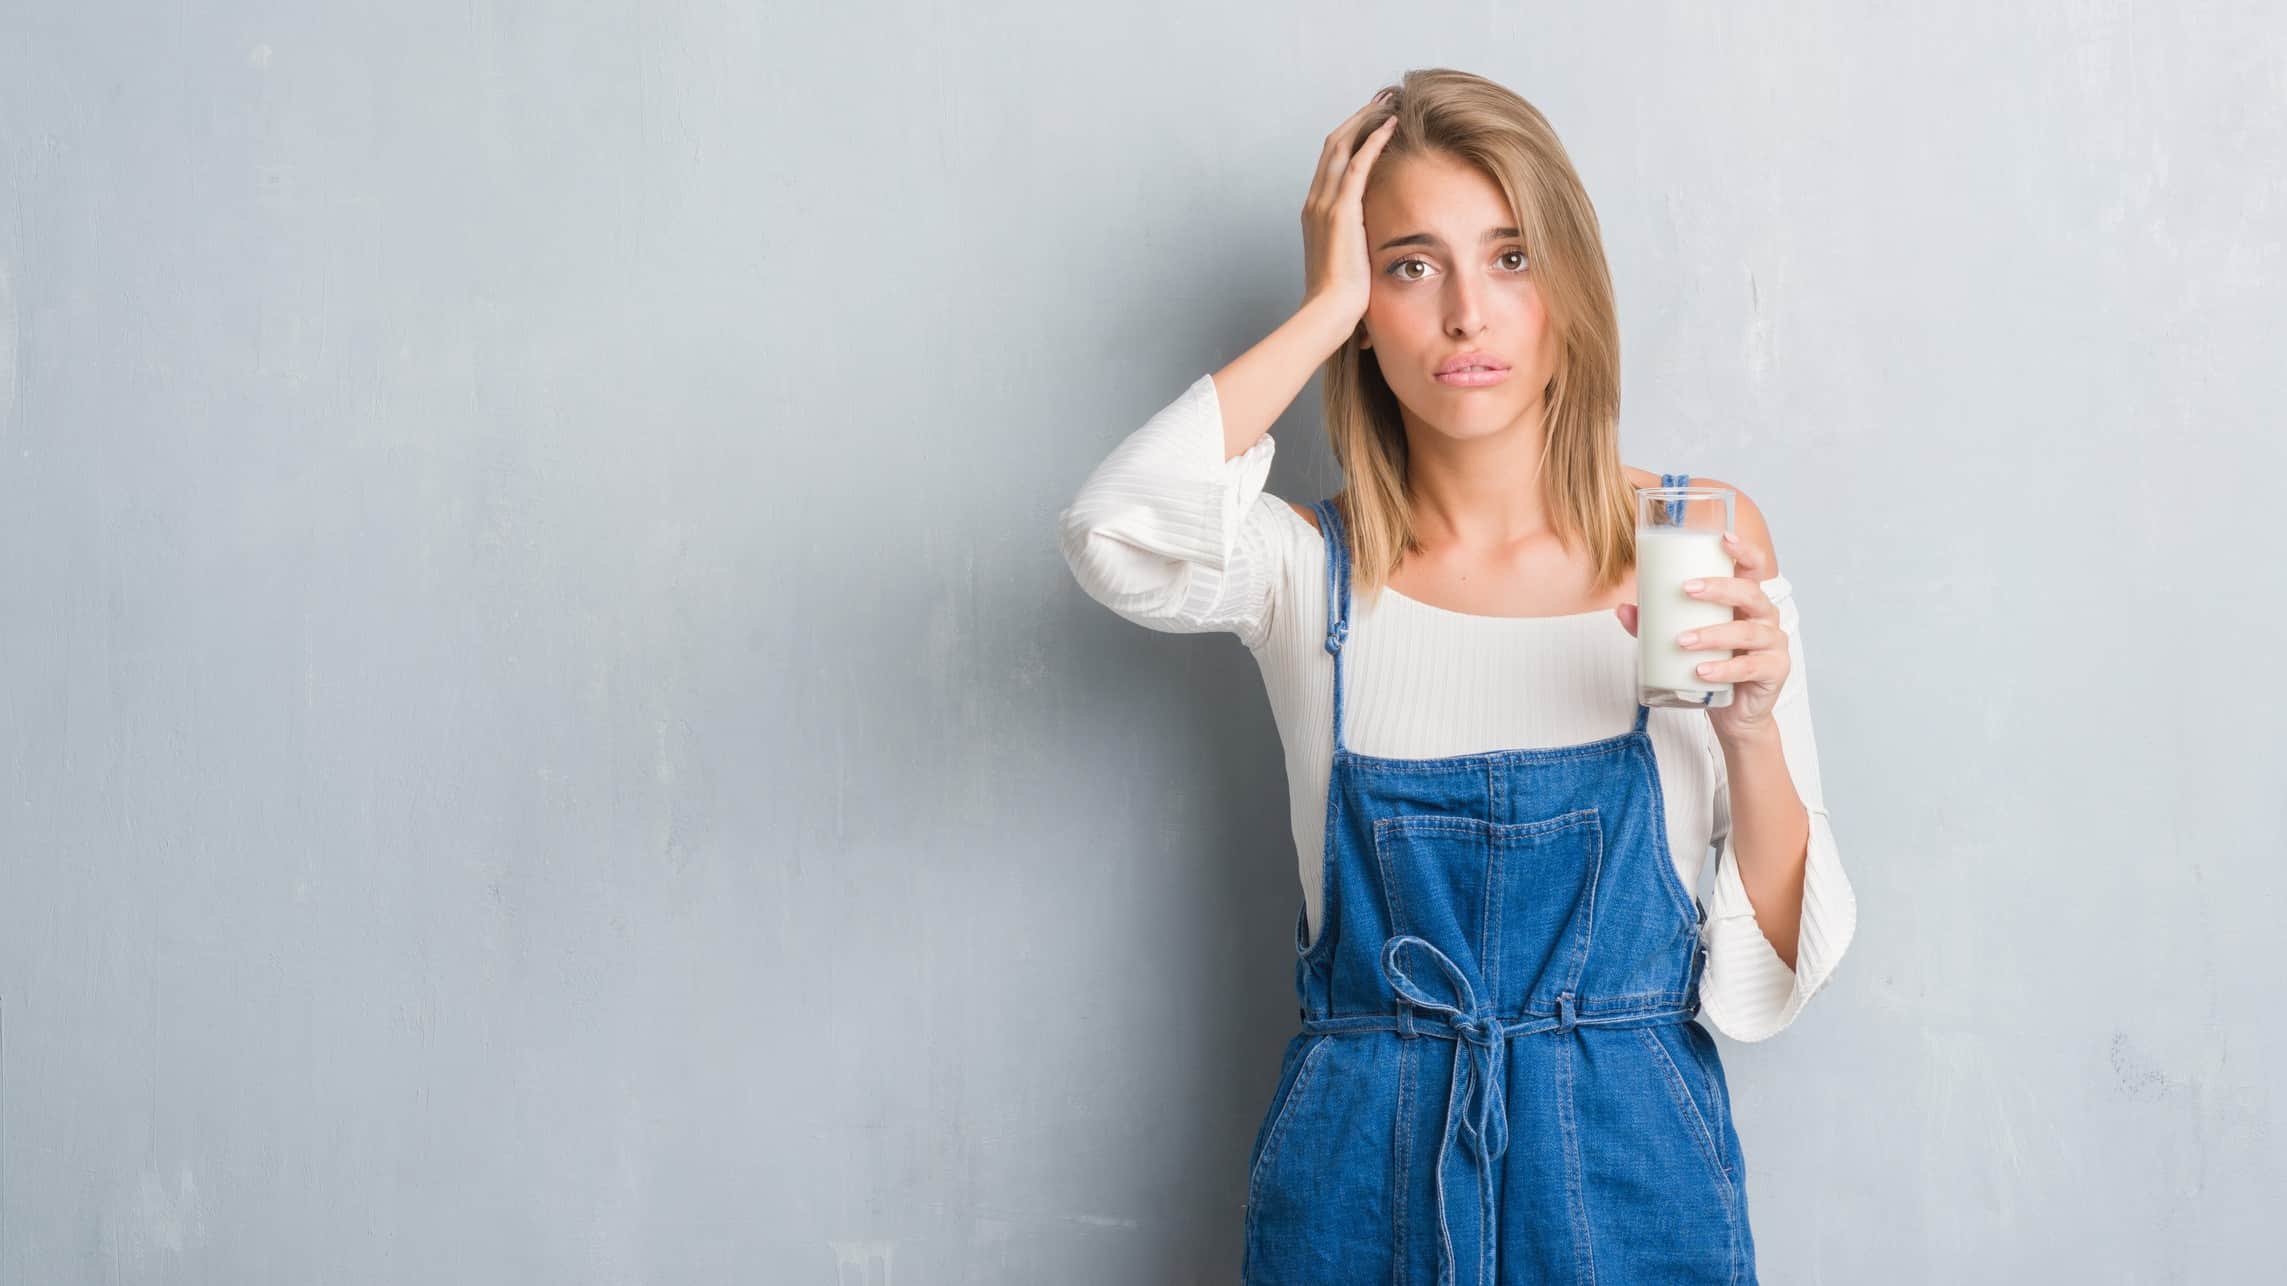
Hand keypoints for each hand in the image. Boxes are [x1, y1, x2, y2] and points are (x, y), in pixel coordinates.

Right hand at [1299, 90, 1399, 326]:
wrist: (1328, 312)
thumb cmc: (1340, 298)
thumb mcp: (1348, 261)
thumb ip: (1357, 243)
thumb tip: (1375, 247)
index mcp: (1315, 212)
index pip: (1331, 162)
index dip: (1352, 137)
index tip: (1373, 122)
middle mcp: (1314, 201)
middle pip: (1334, 144)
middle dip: (1359, 117)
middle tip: (1383, 100)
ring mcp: (1323, 203)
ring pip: (1342, 145)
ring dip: (1366, 120)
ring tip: (1389, 104)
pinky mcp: (1340, 210)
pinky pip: (1357, 164)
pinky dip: (1373, 140)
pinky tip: (1391, 126)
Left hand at [1614, 528, 1789, 740]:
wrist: (1733, 712)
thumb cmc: (1711, 665)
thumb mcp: (1682, 640)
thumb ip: (1654, 624)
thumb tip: (1623, 609)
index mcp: (1745, 601)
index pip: (1753, 568)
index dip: (1743, 551)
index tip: (1724, 538)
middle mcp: (1765, 617)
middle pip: (1750, 593)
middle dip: (1719, 588)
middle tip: (1686, 589)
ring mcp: (1773, 644)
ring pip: (1747, 632)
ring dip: (1713, 634)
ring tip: (1682, 641)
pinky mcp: (1774, 672)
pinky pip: (1750, 668)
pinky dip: (1724, 669)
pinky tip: (1702, 671)